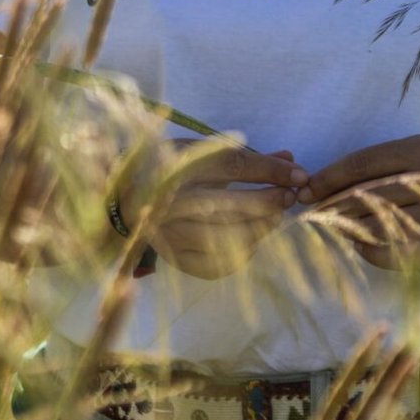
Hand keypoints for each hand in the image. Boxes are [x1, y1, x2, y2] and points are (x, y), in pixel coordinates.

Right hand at [129, 142, 306, 279]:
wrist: (120, 203)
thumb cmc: (169, 173)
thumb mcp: (200, 154)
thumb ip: (245, 158)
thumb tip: (290, 159)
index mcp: (176, 165)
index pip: (232, 166)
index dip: (269, 170)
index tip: (299, 173)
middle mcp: (170, 201)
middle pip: (231, 204)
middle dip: (269, 200)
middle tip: (290, 197)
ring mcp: (170, 234)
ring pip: (226, 237)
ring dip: (260, 228)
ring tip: (274, 217)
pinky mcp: (174, 259)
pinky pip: (216, 264)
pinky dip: (241, 253)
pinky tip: (251, 241)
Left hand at [298, 135, 419, 269]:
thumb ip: (380, 166)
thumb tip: (328, 184)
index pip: (363, 164)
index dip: (329, 178)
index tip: (306, 190)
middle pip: (367, 196)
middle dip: (333, 207)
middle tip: (312, 213)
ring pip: (381, 226)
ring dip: (349, 229)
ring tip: (333, 228)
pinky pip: (400, 253)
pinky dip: (373, 252)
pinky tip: (361, 246)